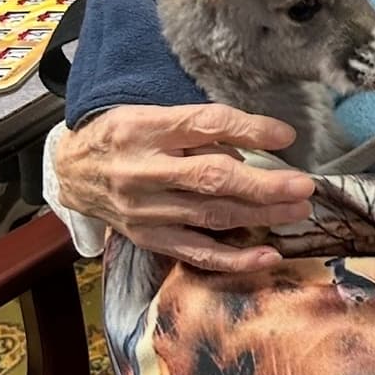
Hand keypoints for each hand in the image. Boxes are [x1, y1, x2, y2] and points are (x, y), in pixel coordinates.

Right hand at [54, 103, 315, 272]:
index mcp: (144, 129)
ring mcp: (145, 210)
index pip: (204, 126)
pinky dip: (235, 258)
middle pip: (212, 178)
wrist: (70, 172)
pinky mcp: (149, 239)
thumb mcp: (150, 116)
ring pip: (212, 216)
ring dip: (261, 216)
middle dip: (264, 185)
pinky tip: (269, 255)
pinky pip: (197, 253)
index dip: (248, 131)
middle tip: (305, 186)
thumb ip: (197, 130)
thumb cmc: (122, 137)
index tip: (285, 136)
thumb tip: (250, 151)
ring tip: (298, 210)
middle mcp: (142, 171)